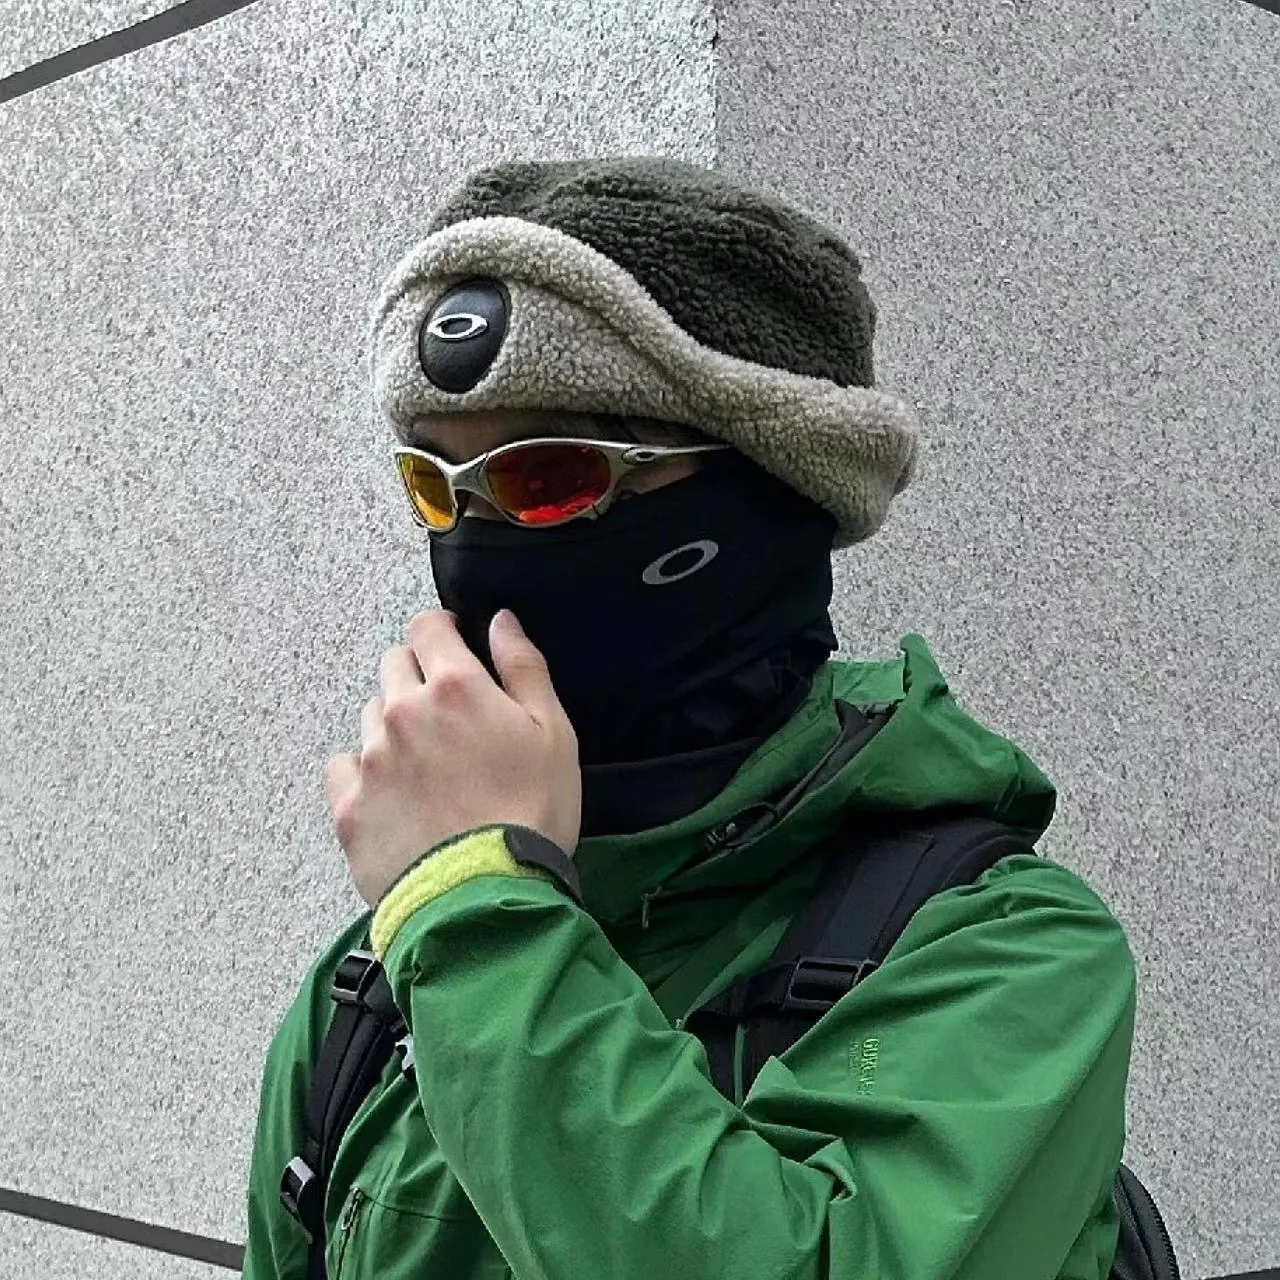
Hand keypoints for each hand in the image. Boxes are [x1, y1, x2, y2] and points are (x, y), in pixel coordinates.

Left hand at [324, 608, 581, 906]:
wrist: (486, 897)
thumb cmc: (532, 814)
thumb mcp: (554, 733)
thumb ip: (524, 667)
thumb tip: (501, 620)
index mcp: (455, 687)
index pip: (427, 627)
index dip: (441, 630)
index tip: (453, 645)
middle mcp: (403, 712)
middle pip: (394, 666)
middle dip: (419, 675)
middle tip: (448, 713)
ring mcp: (370, 759)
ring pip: (371, 716)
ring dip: (395, 725)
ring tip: (427, 765)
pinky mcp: (348, 805)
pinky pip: (343, 767)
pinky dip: (364, 771)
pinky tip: (392, 795)